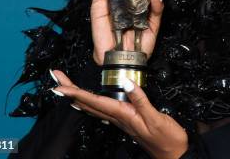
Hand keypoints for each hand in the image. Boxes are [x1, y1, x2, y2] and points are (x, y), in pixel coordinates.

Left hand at [52, 71, 188, 158]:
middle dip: (71, 91)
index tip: (61, 86)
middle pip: (88, 103)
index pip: (94, 101)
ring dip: (77, 96)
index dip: (76, 92)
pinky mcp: (126, 120)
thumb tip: (127, 82)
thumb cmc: (166, 138)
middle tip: (56, 78)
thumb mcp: (156, 117)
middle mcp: (118, 118)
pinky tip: (85, 102)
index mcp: (123, 114)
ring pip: (92, 107)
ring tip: (65, 87)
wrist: (173, 153)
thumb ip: (141, 100)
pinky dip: (90, 103)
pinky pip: (102, 110)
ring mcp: (120, 120)